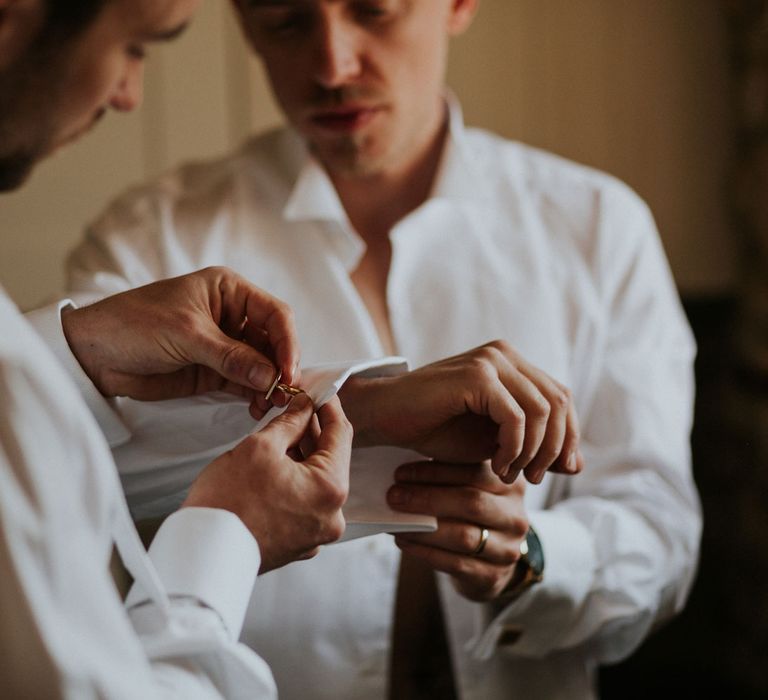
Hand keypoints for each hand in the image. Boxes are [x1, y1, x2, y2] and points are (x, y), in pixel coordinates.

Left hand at [61, 267, 298, 402]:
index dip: (287, 342)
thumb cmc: (135, 324)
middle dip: (280, 366)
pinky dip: (254, 395)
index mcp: (228, 290)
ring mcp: (224, 344)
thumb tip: (271, 377)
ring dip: (269, 384)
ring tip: (269, 404)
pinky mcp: (213, 371)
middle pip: (272, 341)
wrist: (92, 353)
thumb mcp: (187, 335)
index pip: (274, 315)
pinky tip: (257, 406)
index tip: (288, 371)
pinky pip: (244, 382)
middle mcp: (231, 315)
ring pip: (262, 364)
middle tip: (283, 392)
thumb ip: (232, 356)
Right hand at [182, 394, 352, 572]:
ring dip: (302, 456)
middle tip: (297, 406)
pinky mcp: (299, 544)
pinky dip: (295, 482)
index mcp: (330, 489)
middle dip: (313, 431)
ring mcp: (316, 534)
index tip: (321, 391)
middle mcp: (331, 516)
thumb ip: (291, 422)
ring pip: (316, 481)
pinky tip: (276, 466)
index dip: (329, 406)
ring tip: (281, 433)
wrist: (202, 554)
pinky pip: (305, 503)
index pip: (341, 433)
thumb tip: (305, 407)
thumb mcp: (260, 446)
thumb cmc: (228, 502)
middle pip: (330, 459)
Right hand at [340, 340, 582, 483]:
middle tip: (533, 478)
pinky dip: (515, 449)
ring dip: (533, 452)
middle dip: (554, 447)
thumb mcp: (494, 443)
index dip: (567, 436)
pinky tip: (498, 467)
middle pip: (559, 402)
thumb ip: (534, 447)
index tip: (555, 470)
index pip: (561, 397)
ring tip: (512, 474)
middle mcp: (504, 354)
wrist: (385, 417)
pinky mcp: (477, 375)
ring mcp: (491, 360)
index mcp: (511, 362)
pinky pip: (516, 417)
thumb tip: (577, 465)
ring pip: (543, 411)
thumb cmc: (435, 428)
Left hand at [387, 460, 527, 601]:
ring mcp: (508, 549)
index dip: (435, 472)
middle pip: (471, 503)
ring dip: (423, 529)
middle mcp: (515, 517)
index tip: (401, 473)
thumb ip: (450, 476)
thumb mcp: (472, 489)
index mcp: (511, 485)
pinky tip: (404, 542)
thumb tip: (405, 472)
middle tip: (394, 495)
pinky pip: (454, 563)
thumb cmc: (472, 515)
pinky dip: (424, 551)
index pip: (475, 471)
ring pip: (463, 536)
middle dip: (427, 498)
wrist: (492, 562)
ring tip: (395, 522)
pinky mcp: (493, 576)